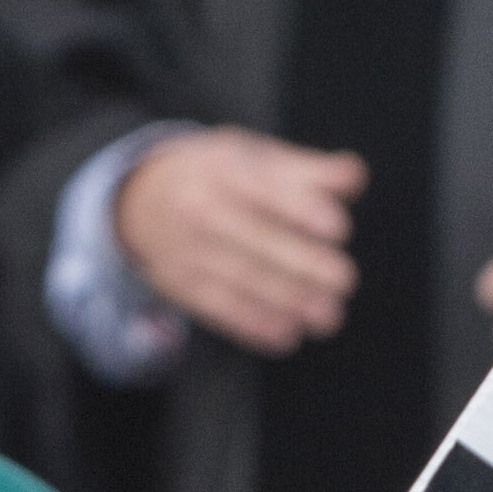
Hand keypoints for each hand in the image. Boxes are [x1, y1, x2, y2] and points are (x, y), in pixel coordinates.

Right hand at [115, 131, 364, 351]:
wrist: (138, 199)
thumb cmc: (214, 175)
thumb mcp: (250, 156)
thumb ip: (305, 169)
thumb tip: (354, 177)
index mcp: (223, 169)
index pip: (265, 189)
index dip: (301, 208)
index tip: (338, 228)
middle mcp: (201, 209)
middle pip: (256, 239)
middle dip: (303, 263)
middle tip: (343, 280)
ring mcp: (187, 250)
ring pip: (242, 279)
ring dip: (288, 301)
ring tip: (328, 315)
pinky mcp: (182, 285)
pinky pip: (219, 308)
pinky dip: (254, 325)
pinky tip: (287, 335)